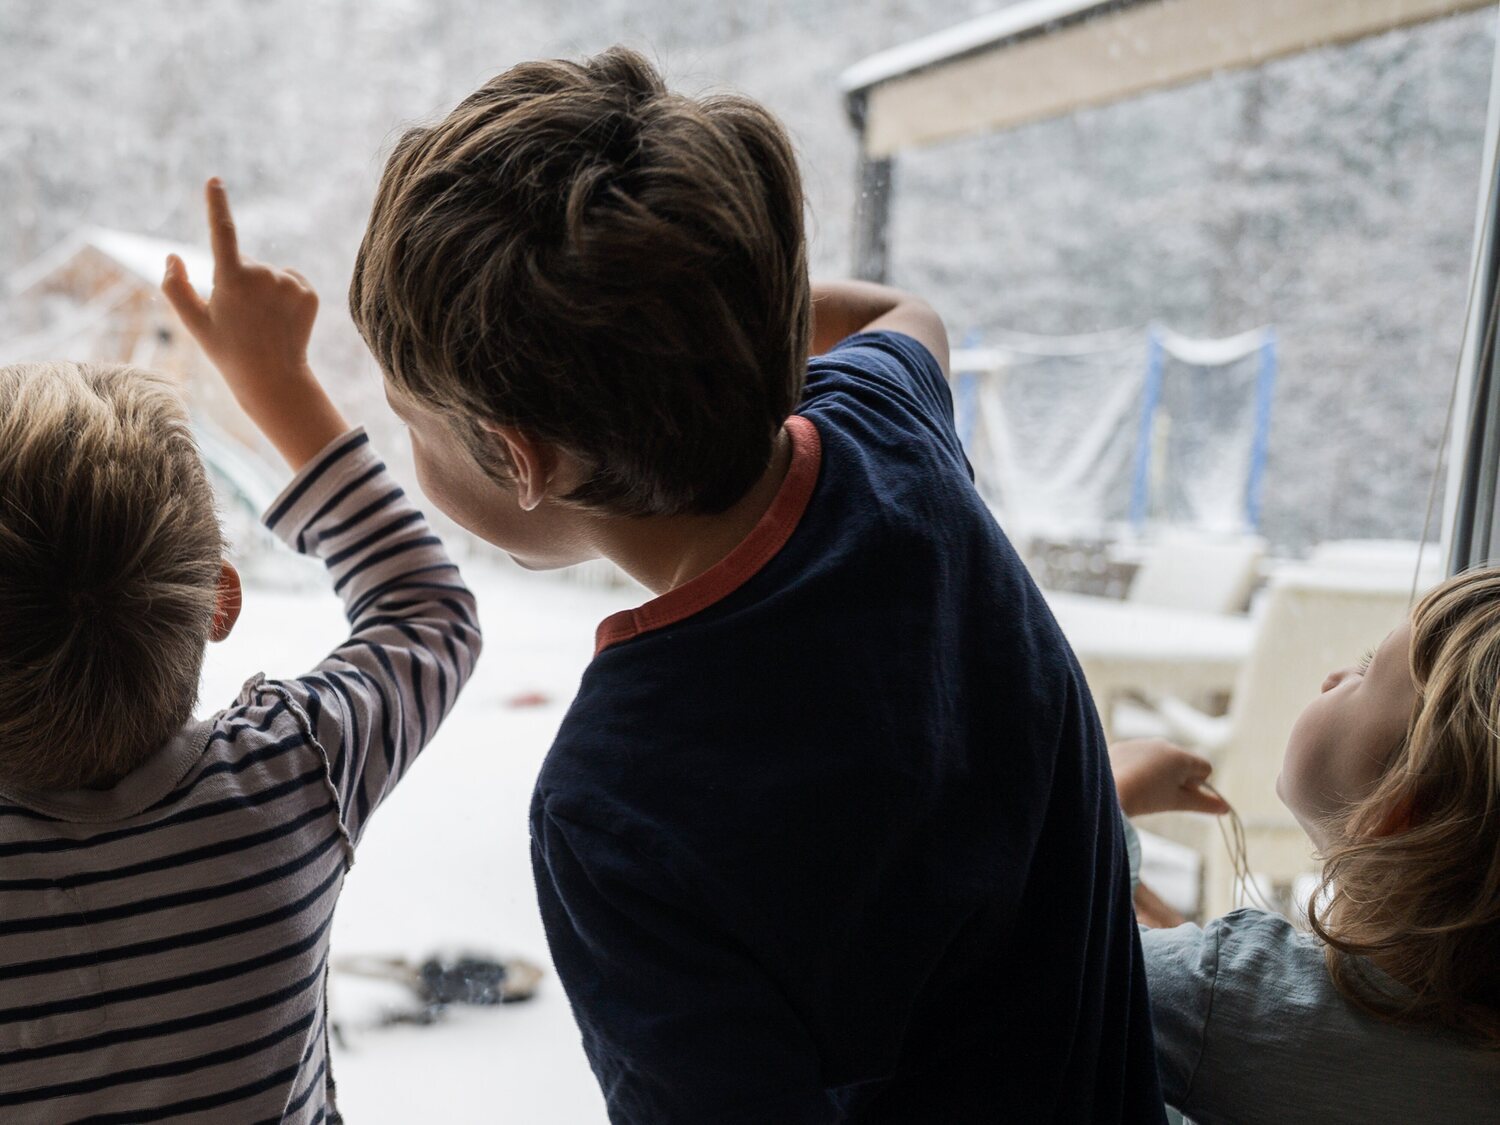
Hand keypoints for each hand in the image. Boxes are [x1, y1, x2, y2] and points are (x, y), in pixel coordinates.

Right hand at [161, 178, 348, 469]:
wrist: (273, 377)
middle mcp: (263, 275)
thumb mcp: (193, 322)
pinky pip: (291, 281)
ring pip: (269, 274)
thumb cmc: (227, 350)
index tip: (214, 181)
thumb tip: (172, 256)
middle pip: (245, 263)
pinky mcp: (309, 292)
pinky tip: (281, 319)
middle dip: (239, 280)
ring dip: (263, 290)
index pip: (221, 232)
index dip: (216, 205)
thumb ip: (175, 286)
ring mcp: (289, 283)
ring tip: (262, 321)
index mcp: (231, 278)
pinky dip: (285, 295)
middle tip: (241, 316)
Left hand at [1109, 738, 1230, 817]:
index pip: (1205, 768)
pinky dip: (1138, 769)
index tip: (1181, 796)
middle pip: (1183, 762)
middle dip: (1179, 779)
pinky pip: (1139, 758)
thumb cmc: (1146, 798)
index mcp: (1181, 755)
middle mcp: (1163, 743)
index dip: (1199, 786)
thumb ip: (1204, 804)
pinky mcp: (1122, 747)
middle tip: (1162, 796)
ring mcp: (1141, 743)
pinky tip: (1127, 781)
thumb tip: (1226, 807)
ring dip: (1159, 773)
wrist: (1106, 790)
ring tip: (1143, 790)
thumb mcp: (1177, 802)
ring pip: (1160, 759)